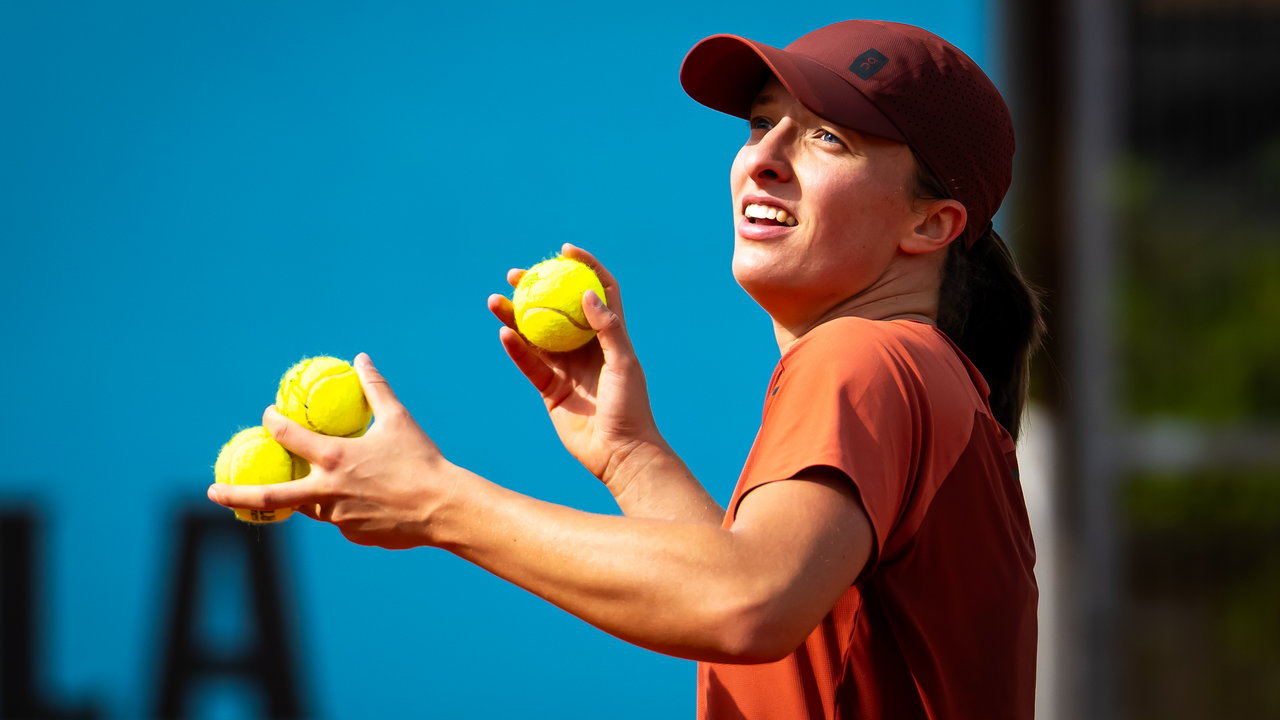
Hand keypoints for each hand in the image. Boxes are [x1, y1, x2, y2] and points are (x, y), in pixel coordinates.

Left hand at [207, 353, 460, 548]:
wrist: (442, 507)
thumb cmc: (420, 460)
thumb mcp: (397, 419)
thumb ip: (375, 389)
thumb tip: (361, 359)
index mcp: (334, 458)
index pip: (288, 436)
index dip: (273, 422)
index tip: (267, 416)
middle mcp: (327, 491)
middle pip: (269, 495)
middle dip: (235, 494)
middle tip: (212, 491)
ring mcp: (337, 518)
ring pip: (312, 506)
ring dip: (307, 495)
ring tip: (318, 485)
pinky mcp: (352, 535)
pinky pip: (341, 519)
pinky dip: (347, 507)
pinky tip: (372, 500)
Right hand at [488, 244, 666, 485]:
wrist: (618, 453)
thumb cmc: (630, 408)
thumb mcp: (624, 365)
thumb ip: (608, 330)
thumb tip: (588, 294)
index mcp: (610, 335)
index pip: (599, 291)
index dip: (584, 267)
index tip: (563, 251)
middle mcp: (587, 347)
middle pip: (558, 308)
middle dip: (537, 288)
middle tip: (516, 275)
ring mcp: (567, 367)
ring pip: (536, 334)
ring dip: (515, 316)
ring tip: (495, 300)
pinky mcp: (550, 389)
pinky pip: (529, 363)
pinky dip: (516, 349)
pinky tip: (503, 334)